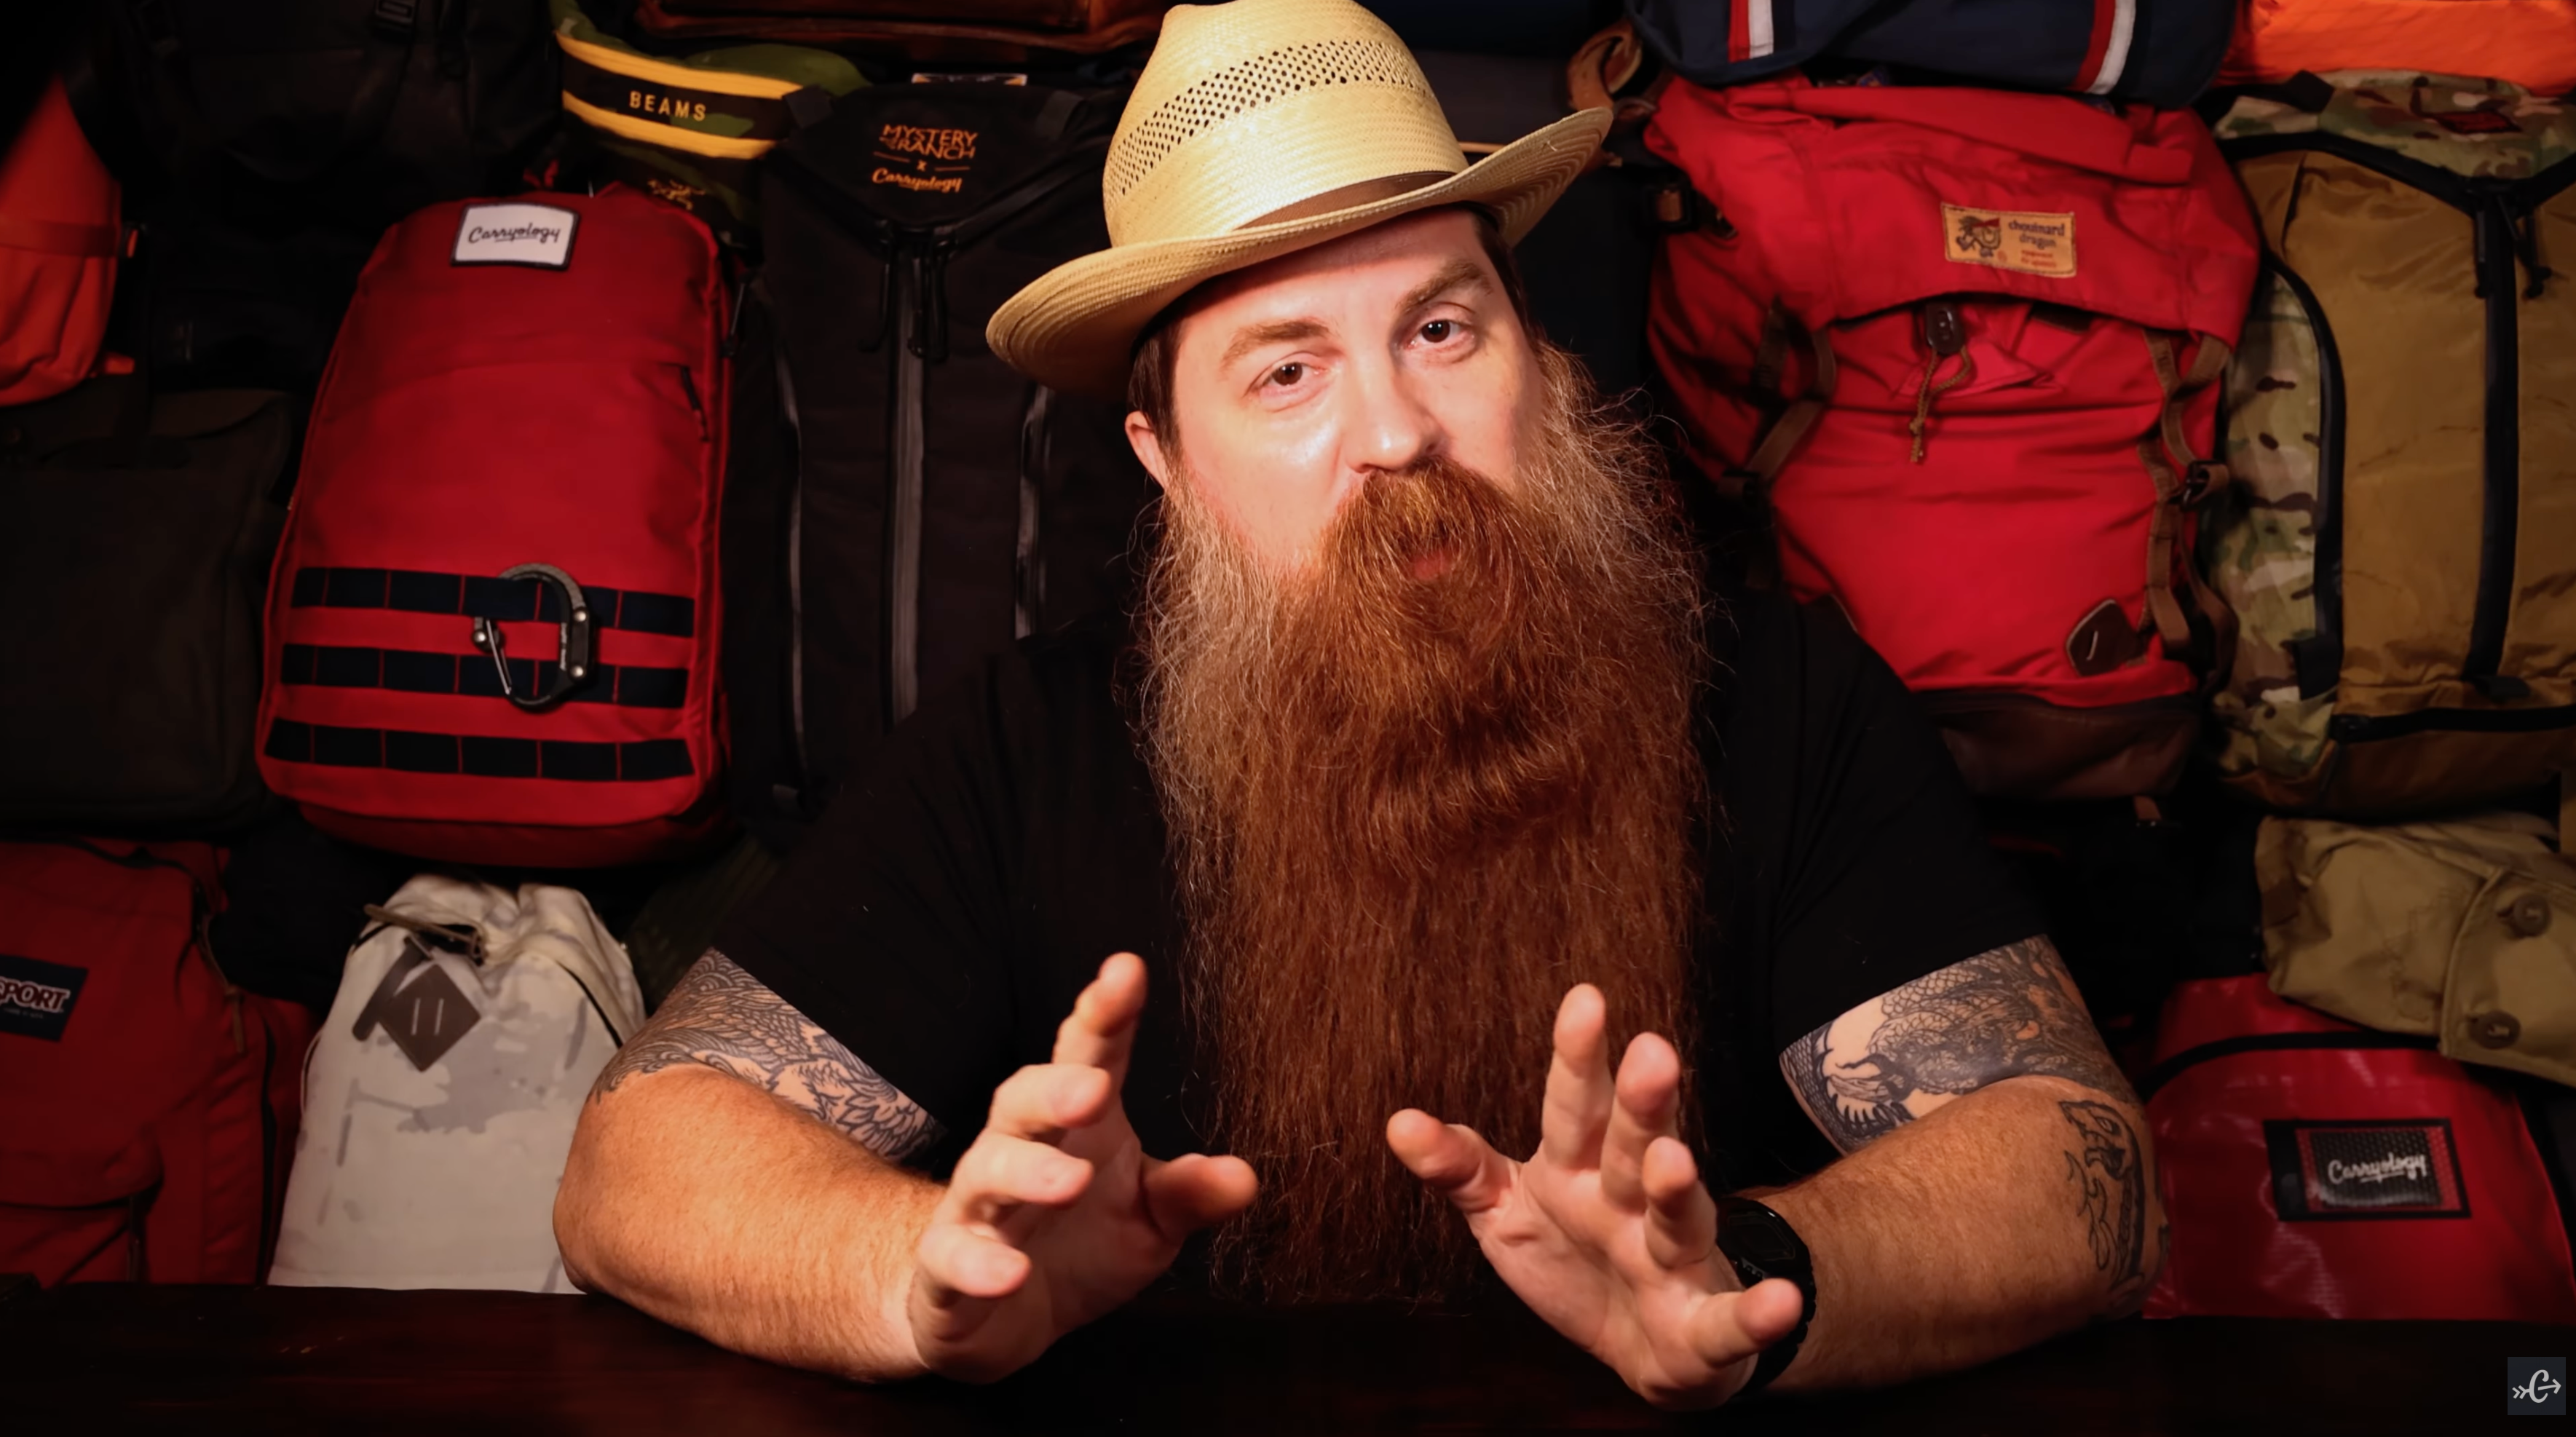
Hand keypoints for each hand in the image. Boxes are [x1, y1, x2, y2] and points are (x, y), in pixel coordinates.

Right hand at [907, 953, 1256, 1381]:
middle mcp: (1018, 1150)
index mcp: (1075, 1124)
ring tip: (1070, 1183)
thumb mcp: (1149, 1220)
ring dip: (1026, 1174)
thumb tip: (1243, 1177)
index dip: (1104, 1013)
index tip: (1126, 971)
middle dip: (1056, 1090)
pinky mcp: (947, 1269)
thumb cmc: (1082, 1247)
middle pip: (1023, 1101)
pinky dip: (977, 1264)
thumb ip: (1188, 1194)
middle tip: (1095, 1090)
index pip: (1088, 1055)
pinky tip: (1010, 1275)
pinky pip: (952, 1259)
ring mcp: (977, 1207)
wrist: (999, 1320)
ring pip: (988, 1173)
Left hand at [1387, 984, 1807, 1408]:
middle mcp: (1633, 1200)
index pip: (1577, 1105)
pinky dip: (1758, 1315)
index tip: (1584, 1000)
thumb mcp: (1507, 1214)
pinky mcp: (1707, 1327)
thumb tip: (1397, 1123)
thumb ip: (1461, 1168)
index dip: (1579, 1057)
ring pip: (1679, 1217)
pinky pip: (1731, 1322)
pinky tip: (1781, 1304)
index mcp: (1581, 1168)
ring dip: (1679, 1189)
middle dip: (1643, 1103)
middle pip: (1634, 1144)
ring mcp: (1674, 1259)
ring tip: (1674, 1159)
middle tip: (1652, 1051)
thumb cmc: (1576, 1260)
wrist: (1649, 1347)